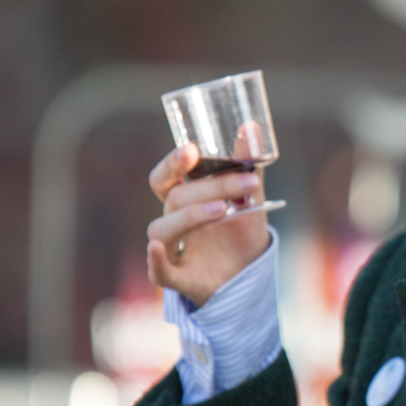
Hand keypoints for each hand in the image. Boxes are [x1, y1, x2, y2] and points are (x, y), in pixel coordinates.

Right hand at [145, 143, 271, 305]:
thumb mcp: (249, 198)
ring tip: (224, 210)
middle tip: (246, 183)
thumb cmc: (241, 232)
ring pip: (161, 229)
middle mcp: (174, 221)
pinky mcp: (178, 278)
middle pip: (175, 198)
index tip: (193, 149)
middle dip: (209, 188)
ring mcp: (174, 249)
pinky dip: (154, 260)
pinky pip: (157, 271)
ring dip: (190, 216)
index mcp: (185, 199)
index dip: (173, 163)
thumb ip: (249, 165)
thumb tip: (251, 127)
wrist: (249, 276)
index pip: (165, 177)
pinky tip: (156, 248)